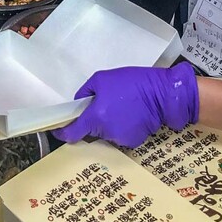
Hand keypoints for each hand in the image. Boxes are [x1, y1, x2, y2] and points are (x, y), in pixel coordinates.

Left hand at [53, 62, 199, 147]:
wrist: (163, 93)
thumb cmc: (132, 83)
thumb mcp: (101, 79)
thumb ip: (84, 93)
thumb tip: (78, 103)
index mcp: (96, 117)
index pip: (72, 134)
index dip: (63, 133)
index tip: (59, 130)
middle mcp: (107, 132)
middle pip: (90, 132)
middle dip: (91, 121)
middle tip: (103, 105)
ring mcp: (121, 139)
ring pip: (105, 134)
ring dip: (107, 124)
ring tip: (120, 107)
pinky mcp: (134, 141)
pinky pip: (119, 135)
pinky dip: (121, 127)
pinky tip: (129, 114)